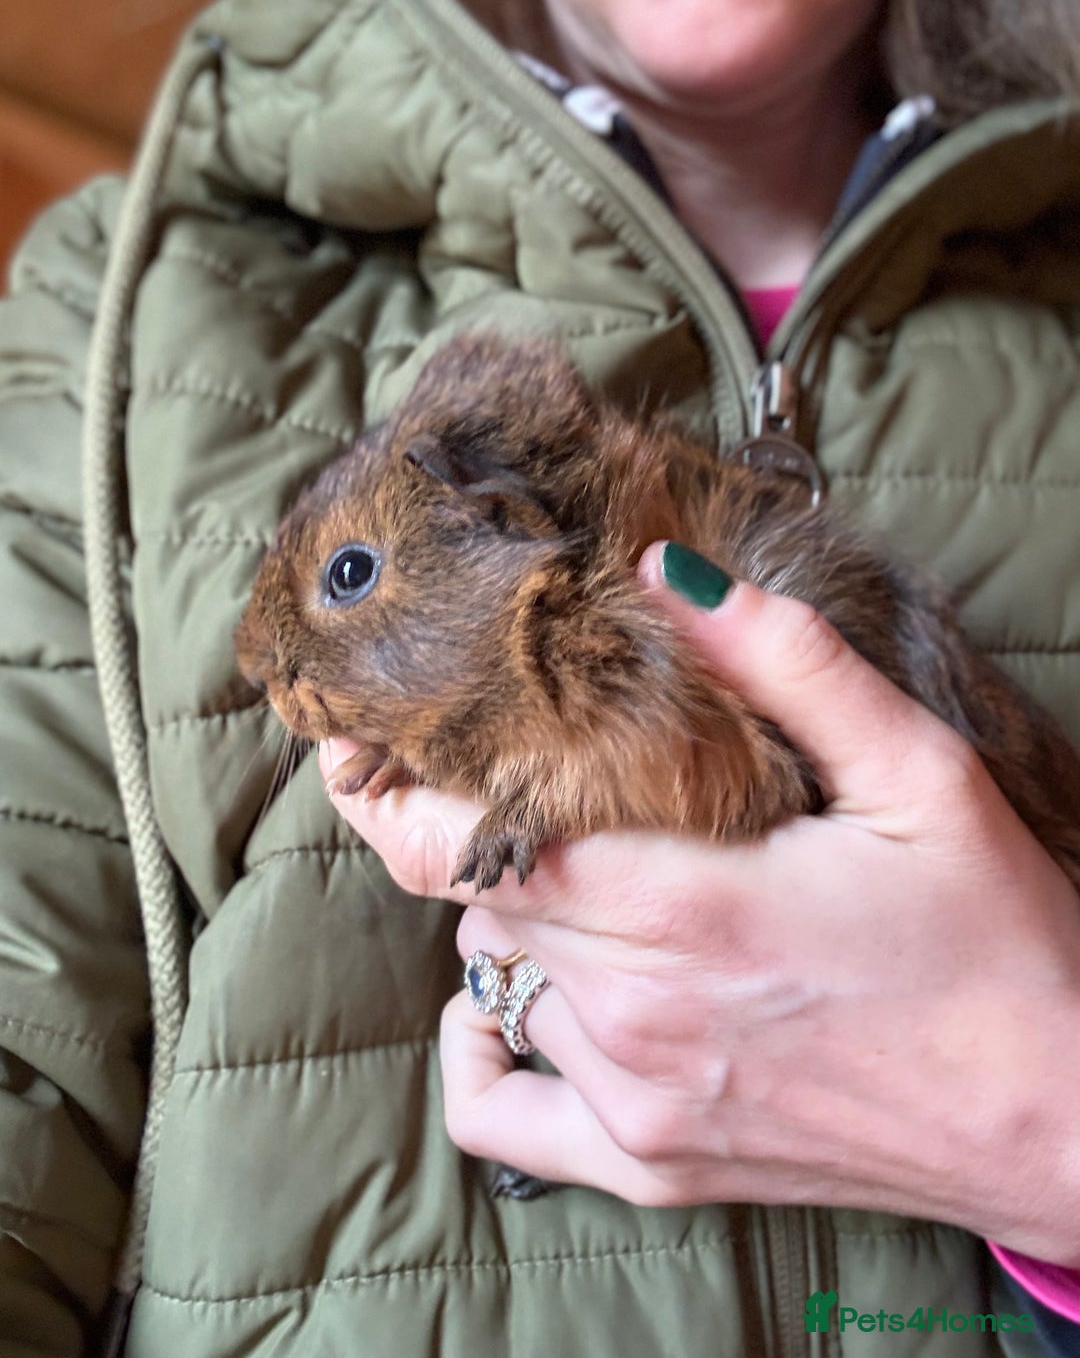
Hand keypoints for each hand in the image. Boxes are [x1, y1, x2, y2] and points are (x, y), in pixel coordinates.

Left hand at [322, 542, 1079, 1264]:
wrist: (1062, 1120)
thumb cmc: (997, 940)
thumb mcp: (917, 774)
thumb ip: (786, 663)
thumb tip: (666, 572)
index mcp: (683, 903)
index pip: (464, 841)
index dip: (396, 789)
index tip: (370, 743)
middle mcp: (636, 1008)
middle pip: (475, 896)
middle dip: (481, 830)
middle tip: (532, 783)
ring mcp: (637, 1098)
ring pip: (493, 979)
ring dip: (515, 919)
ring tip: (592, 875)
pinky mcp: (656, 1163)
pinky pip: (500, 1119)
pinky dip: (485, 1055)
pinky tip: (516, 1010)